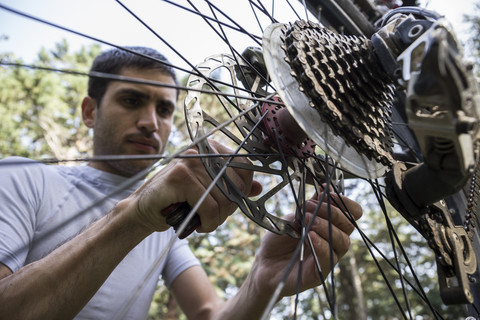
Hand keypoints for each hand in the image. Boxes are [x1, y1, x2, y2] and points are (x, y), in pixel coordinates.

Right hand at [127, 140, 261, 232]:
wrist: (143, 208)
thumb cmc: (177, 199)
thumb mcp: (208, 190)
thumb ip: (231, 187)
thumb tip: (258, 188)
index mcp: (212, 149)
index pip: (244, 165)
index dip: (242, 189)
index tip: (229, 204)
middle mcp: (203, 150)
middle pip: (236, 184)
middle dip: (229, 209)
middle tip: (213, 218)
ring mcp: (191, 161)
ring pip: (224, 199)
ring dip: (217, 220)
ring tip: (204, 223)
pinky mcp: (181, 177)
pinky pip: (209, 206)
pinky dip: (208, 222)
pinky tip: (199, 226)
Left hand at [251, 191, 361, 297]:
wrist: (263, 263)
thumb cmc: (279, 240)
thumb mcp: (295, 217)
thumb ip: (312, 205)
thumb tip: (325, 188)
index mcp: (332, 225)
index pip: (353, 213)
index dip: (344, 201)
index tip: (326, 193)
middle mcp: (334, 241)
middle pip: (350, 225)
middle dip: (332, 211)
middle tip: (308, 207)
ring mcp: (329, 257)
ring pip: (342, 241)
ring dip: (325, 226)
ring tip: (307, 219)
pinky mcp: (321, 272)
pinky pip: (329, 258)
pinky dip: (321, 244)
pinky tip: (310, 235)